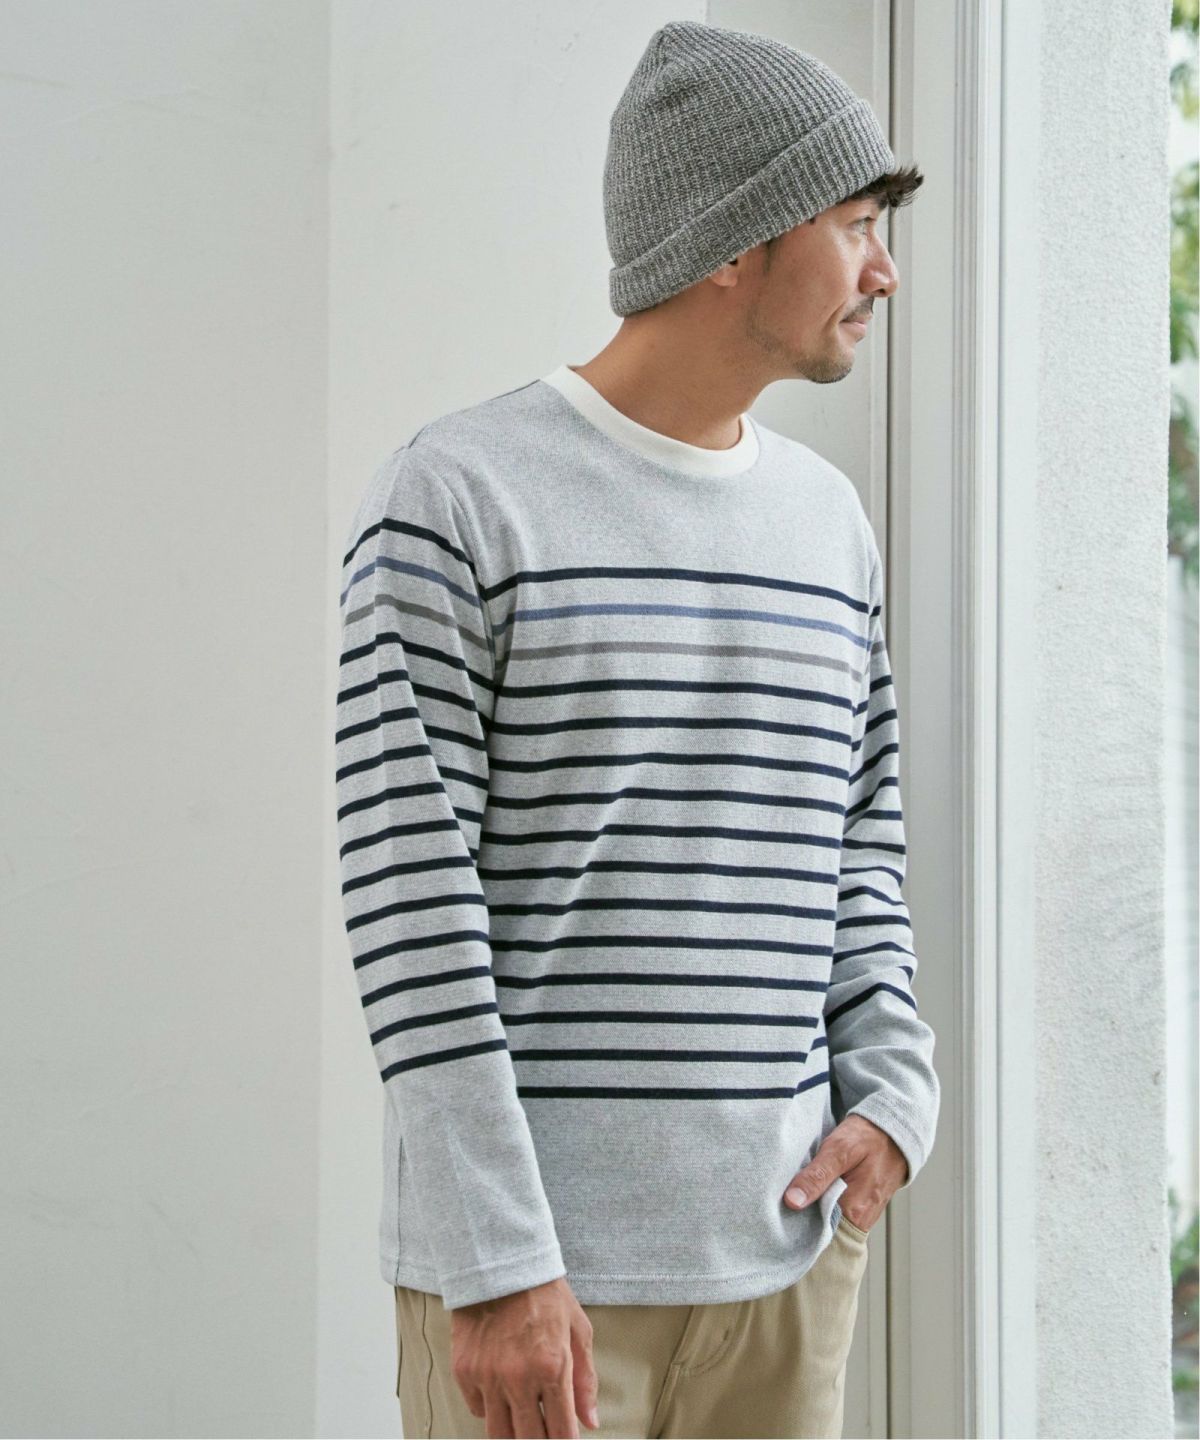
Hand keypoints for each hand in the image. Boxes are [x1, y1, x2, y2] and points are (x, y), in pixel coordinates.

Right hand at [449, 1275, 600, 1437]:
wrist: (499, 1261)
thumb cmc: (542, 1292)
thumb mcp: (577, 1328)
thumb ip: (585, 1379)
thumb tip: (590, 1421)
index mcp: (552, 1367)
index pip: (561, 1432)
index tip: (564, 1438)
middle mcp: (518, 1378)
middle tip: (544, 1428)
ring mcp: (487, 1377)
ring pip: (499, 1434)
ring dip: (514, 1431)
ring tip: (522, 1418)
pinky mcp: (464, 1371)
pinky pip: (478, 1410)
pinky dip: (490, 1408)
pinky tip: (501, 1391)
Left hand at [781, 1114, 907, 1232]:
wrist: (894, 1131)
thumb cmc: (867, 1138)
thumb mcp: (838, 1150)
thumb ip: (816, 1176)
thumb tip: (792, 1202)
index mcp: (855, 1211)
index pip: (819, 1235)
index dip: (798, 1228)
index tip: (780, 1217)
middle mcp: (861, 1220)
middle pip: (824, 1231)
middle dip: (803, 1220)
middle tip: (783, 1204)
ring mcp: (863, 1215)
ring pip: (830, 1222)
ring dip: (813, 1212)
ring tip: (796, 1197)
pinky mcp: (862, 1207)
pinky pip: (838, 1213)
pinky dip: (824, 1205)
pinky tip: (813, 1192)